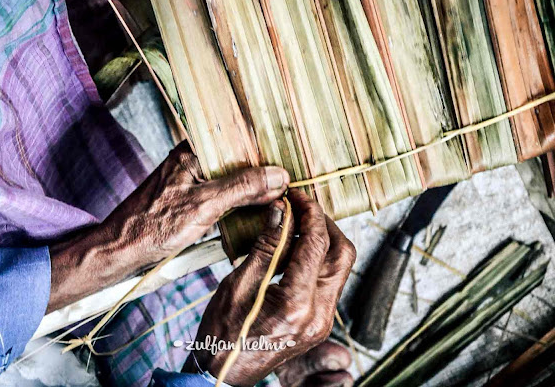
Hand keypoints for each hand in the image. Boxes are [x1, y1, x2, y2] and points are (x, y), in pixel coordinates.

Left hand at [47, 142, 288, 311]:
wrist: (121, 249)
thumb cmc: (155, 226)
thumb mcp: (205, 205)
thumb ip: (242, 188)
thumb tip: (279, 176)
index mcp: (192, 151)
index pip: (237, 141)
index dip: (264, 153)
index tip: (289, 167)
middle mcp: (191, 159)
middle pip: (236, 160)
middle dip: (261, 173)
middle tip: (289, 186)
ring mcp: (190, 179)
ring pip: (230, 178)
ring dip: (251, 189)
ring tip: (278, 198)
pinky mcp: (189, 197)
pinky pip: (221, 193)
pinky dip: (238, 201)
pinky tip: (254, 210)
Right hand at [183, 190, 355, 385]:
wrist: (224, 374)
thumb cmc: (222, 334)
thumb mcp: (238, 284)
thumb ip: (265, 247)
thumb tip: (280, 212)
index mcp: (296, 304)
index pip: (316, 244)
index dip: (309, 212)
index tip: (296, 196)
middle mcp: (318, 315)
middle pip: (342, 254)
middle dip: (326, 224)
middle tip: (303, 207)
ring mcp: (322, 322)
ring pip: (339, 268)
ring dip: (324, 241)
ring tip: (298, 224)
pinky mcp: (318, 324)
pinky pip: (329, 283)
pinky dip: (318, 260)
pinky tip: (297, 249)